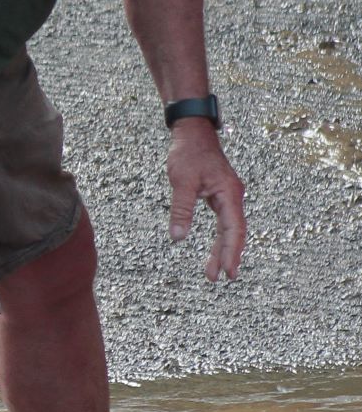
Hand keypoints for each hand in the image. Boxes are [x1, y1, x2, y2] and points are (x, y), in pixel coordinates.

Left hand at [166, 119, 245, 282]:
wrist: (193, 133)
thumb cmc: (188, 153)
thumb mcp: (181, 182)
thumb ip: (181, 210)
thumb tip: (178, 237)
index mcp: (229, 193)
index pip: (233, 229)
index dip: (231, 251)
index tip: (229, 271)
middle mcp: (233, 197)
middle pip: (234, 232)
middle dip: (228, 255)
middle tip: (221, 278)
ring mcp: (228, 196)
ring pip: (229, 228)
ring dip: (222, 249)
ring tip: (213, 271)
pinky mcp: (220, 195)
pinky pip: (223, 221)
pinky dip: (220, 237)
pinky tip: (216, 250)